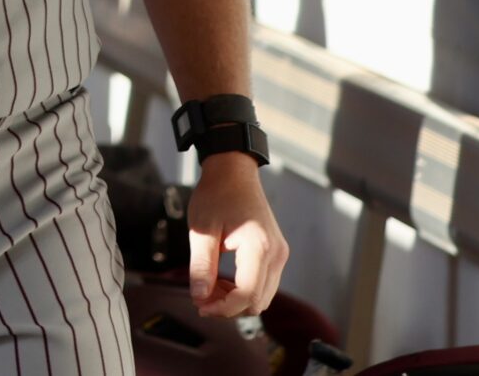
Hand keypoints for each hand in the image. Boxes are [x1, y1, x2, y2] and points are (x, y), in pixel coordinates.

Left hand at [185, 154, 285, 316]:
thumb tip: (199, 297)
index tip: (200, 305)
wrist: (234, 172)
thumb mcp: (201, 229)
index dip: (223, 307)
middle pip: (258, 301)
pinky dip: (244, 290)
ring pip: (263, 297)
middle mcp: (276, 255)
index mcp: (259, 247)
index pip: (247, 294)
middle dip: (228, 307)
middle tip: (201, 297)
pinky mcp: (276, 255)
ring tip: (209, 287)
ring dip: (236, 300)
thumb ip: (201, 265)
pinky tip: (222, 281)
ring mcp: (280, 255)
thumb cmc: (216, 195)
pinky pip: (264, 285)